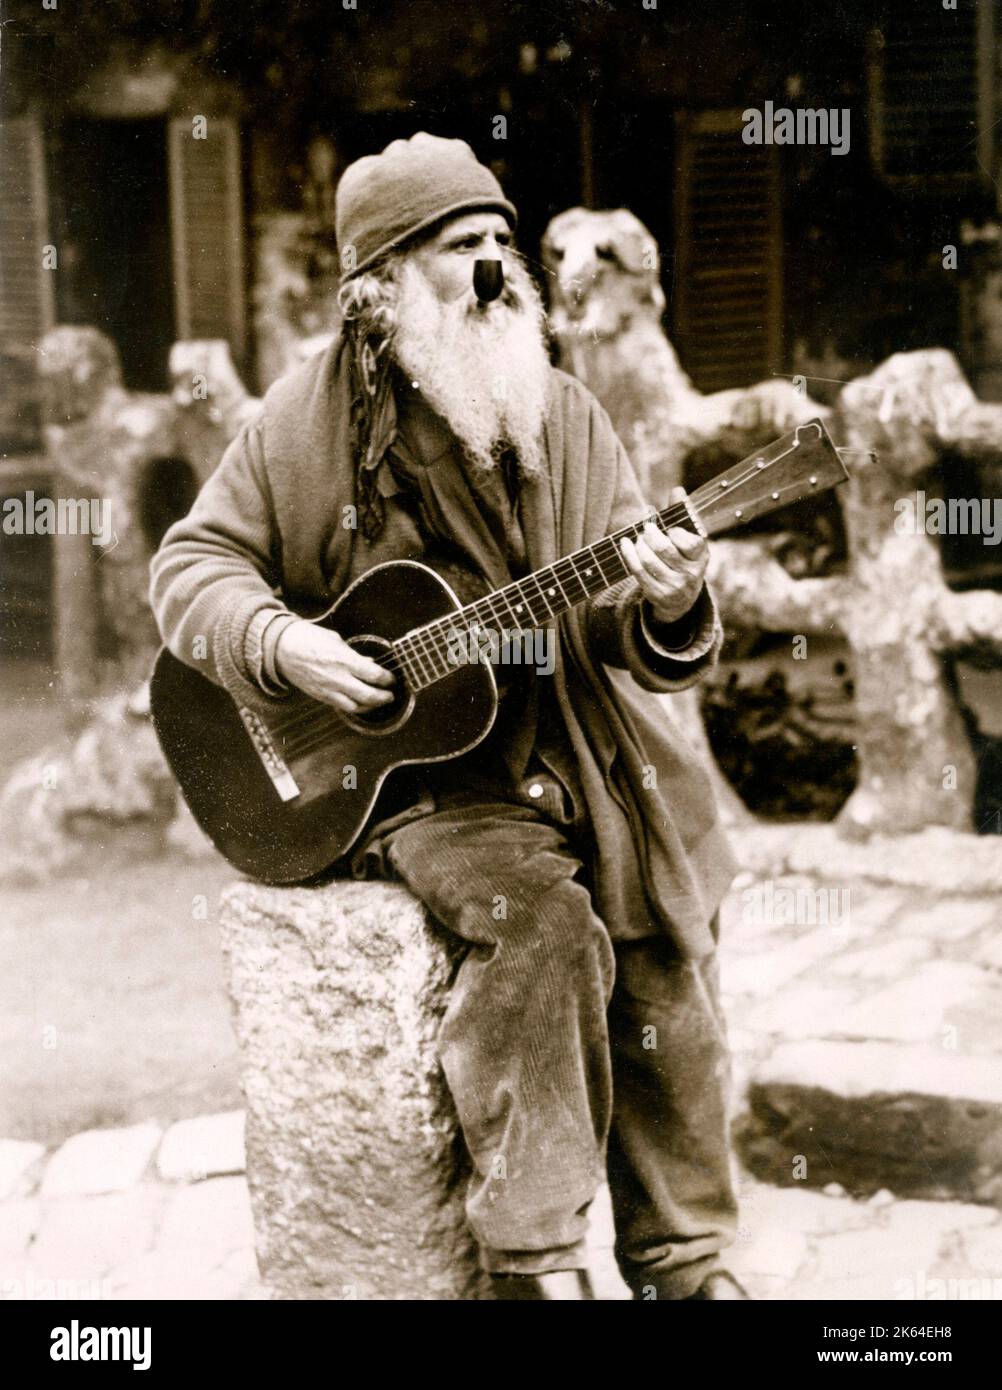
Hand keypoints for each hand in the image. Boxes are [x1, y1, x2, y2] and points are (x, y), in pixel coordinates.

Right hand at [274, 620, 395, 713]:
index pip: (374, 674)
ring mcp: (328, 689)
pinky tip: (360, 703)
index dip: (387, 679)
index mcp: (344, 659)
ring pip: (356, 706)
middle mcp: (338, 677)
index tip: (391, 678)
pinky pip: (342, 707)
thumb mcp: (335, 639)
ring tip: (378, 701)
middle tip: (390, 694)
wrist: (281, 649)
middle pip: (369, 695)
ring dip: (371, 706)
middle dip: (384, 697)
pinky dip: (355, 707)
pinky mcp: (320, 696)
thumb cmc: (307, 638)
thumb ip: (353, 654)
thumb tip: (368, 662)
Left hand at [619, 486, 708, 624]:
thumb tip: (677, 490)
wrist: (682, 598)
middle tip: (646, 527)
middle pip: (665, 550)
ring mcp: (675, 587)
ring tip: (636, 537)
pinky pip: (639, 573)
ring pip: (649, 561)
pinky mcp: (659, 595)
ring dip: (638, 545)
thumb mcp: (689, 538)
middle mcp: (691, 574)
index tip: (666, 526)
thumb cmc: (683, 558)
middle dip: (651, 534)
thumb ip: (683, 514)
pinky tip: (626, 546)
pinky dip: (629, 556)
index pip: (690, 543)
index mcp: (702, 557)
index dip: (674, 531)